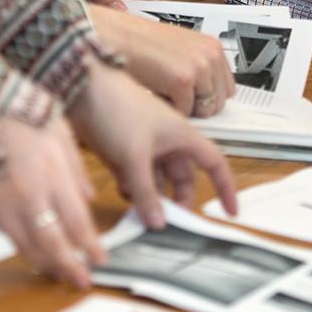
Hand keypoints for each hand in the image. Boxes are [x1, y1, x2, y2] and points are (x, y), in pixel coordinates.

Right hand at [0, 112, 104, 288]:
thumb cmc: (22, 113)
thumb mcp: (61, 134)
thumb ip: (76, 170)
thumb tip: (89, 198)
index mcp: (52, 176)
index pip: (77, 223)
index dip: (90, 246)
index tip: (101, 260)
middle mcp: (29, 196)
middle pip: (52, 243)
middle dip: (69, 266)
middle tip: (82, 280)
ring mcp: (5, 203)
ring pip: (27, 245)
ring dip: (45, 263)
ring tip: (58, 272)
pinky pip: (7, 235)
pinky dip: (22, 248)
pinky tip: (31, 252)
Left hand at [66, 61, 237, 227]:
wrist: (82, 89)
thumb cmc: (117, 107)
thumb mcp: (134, 156)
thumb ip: (146, 193)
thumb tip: (158, 223)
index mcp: (182, 137)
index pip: (214, 164)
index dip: (225, 187)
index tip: (229, 211)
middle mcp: (167, 143)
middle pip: (182, 180)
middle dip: (177, 202)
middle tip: (168, 223)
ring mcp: (145, 149)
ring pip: (157, 183)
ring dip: (151, 199)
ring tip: (141, 212)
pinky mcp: (124, 153)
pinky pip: (135, 180)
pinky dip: (132, 190)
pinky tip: (122, 192)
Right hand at [86, 6, 234, 115]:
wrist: (115, 37)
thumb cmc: (139, 44)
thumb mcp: (179, 50)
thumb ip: (198, 68)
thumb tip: (208, 94)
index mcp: (212, 46)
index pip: (227, 88)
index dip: (208, 98)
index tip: (196, 102)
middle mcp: (210, 55)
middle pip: (217, 103)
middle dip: (197, 107)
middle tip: (175, 99)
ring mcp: (198, 68)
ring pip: (203, 111)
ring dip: (184, 109)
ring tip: (164, 94)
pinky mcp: (183, 81)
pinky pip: (184, 113)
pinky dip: (169, 110)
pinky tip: (156, 93)